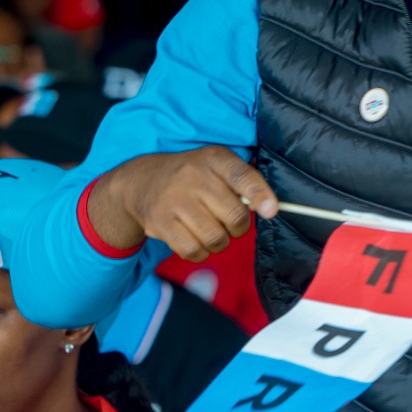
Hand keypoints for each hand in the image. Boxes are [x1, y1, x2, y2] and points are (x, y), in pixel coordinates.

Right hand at [90, 147, 278, 261]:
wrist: (140, 181)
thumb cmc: (190, 176)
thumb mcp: (215, 165)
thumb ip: (244, 182)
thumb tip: (269, 207)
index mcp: (214, 158)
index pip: (242, 176)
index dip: (260, 195)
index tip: (271, 211)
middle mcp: (194, 176)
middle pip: (235, 217)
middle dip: (238, 227)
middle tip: (228, 222)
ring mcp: (175, 200)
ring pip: (216, 239)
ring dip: (219, 243)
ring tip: (210, 231)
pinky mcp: (161, 222)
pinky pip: (193, 251)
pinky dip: (200, 253)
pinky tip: (195, 240)